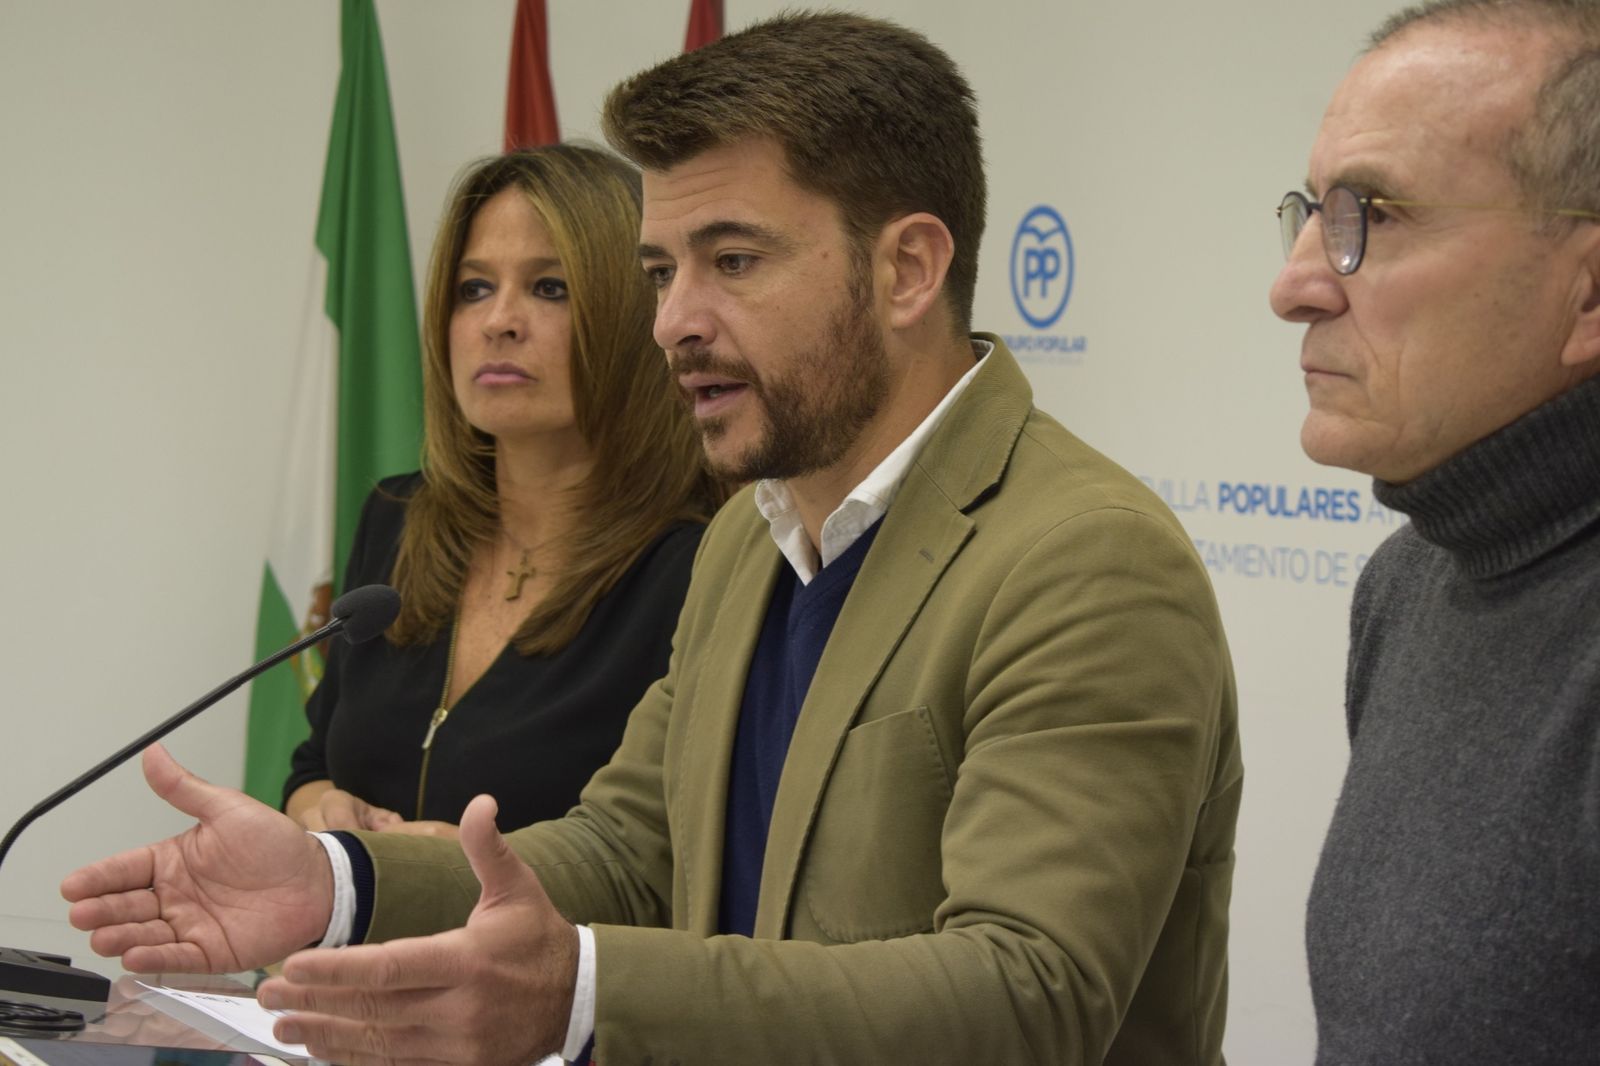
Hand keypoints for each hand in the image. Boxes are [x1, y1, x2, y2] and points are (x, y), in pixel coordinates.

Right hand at [60, 744, 334, 972]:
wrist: (318, 879)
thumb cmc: (276, 843)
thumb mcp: (227, 809)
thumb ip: (185, 789)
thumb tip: (153, 754)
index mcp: (173, 861)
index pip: (125, 869)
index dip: (98, 878)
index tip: (72, 885)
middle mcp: (175, 896)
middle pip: (127, 905)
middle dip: (101, 911)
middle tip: (82, 913)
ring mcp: (190, 926)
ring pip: (145, 934)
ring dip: (121, 937)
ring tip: (102, 938)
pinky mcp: (210, 952)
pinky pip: (177, 958)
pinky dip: (155, 959)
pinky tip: (135, 957)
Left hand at [257, 794, 578, 1064]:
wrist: (576, 997)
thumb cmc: (537, 938)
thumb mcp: (517, 887)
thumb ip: (487, 848)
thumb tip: (482, 802)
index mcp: (466, 961)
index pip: (389, 966)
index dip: (336, 969)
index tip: (293, 964)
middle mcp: (458, 1009)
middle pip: (372, 1008)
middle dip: (315, 1002)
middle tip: (269, 994)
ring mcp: (456, 1045)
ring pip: (377, 1044)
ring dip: (325, 1035)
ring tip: (283, 1025)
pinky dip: (355, 1059)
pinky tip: (322, 1050)